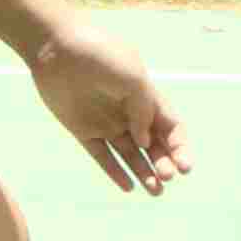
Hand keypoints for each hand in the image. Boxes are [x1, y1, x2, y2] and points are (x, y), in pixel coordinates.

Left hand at [27, 15, 187, 194]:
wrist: (56, 48)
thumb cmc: (99, 55)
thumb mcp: (132, 76)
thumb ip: (144, 110)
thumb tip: (144, 141)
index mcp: (146, 96)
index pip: (170, 127)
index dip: (180, 147)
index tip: (184, 165)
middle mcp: (129, 112)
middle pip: (153, 145)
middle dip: (164, 162)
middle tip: (167, 177)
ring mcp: (107, 122)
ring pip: (131, 155)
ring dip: (145, 172)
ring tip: (156, 191)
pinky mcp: (84, 131)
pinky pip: (103, 156)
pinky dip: (115, 172)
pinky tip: (128, 187)